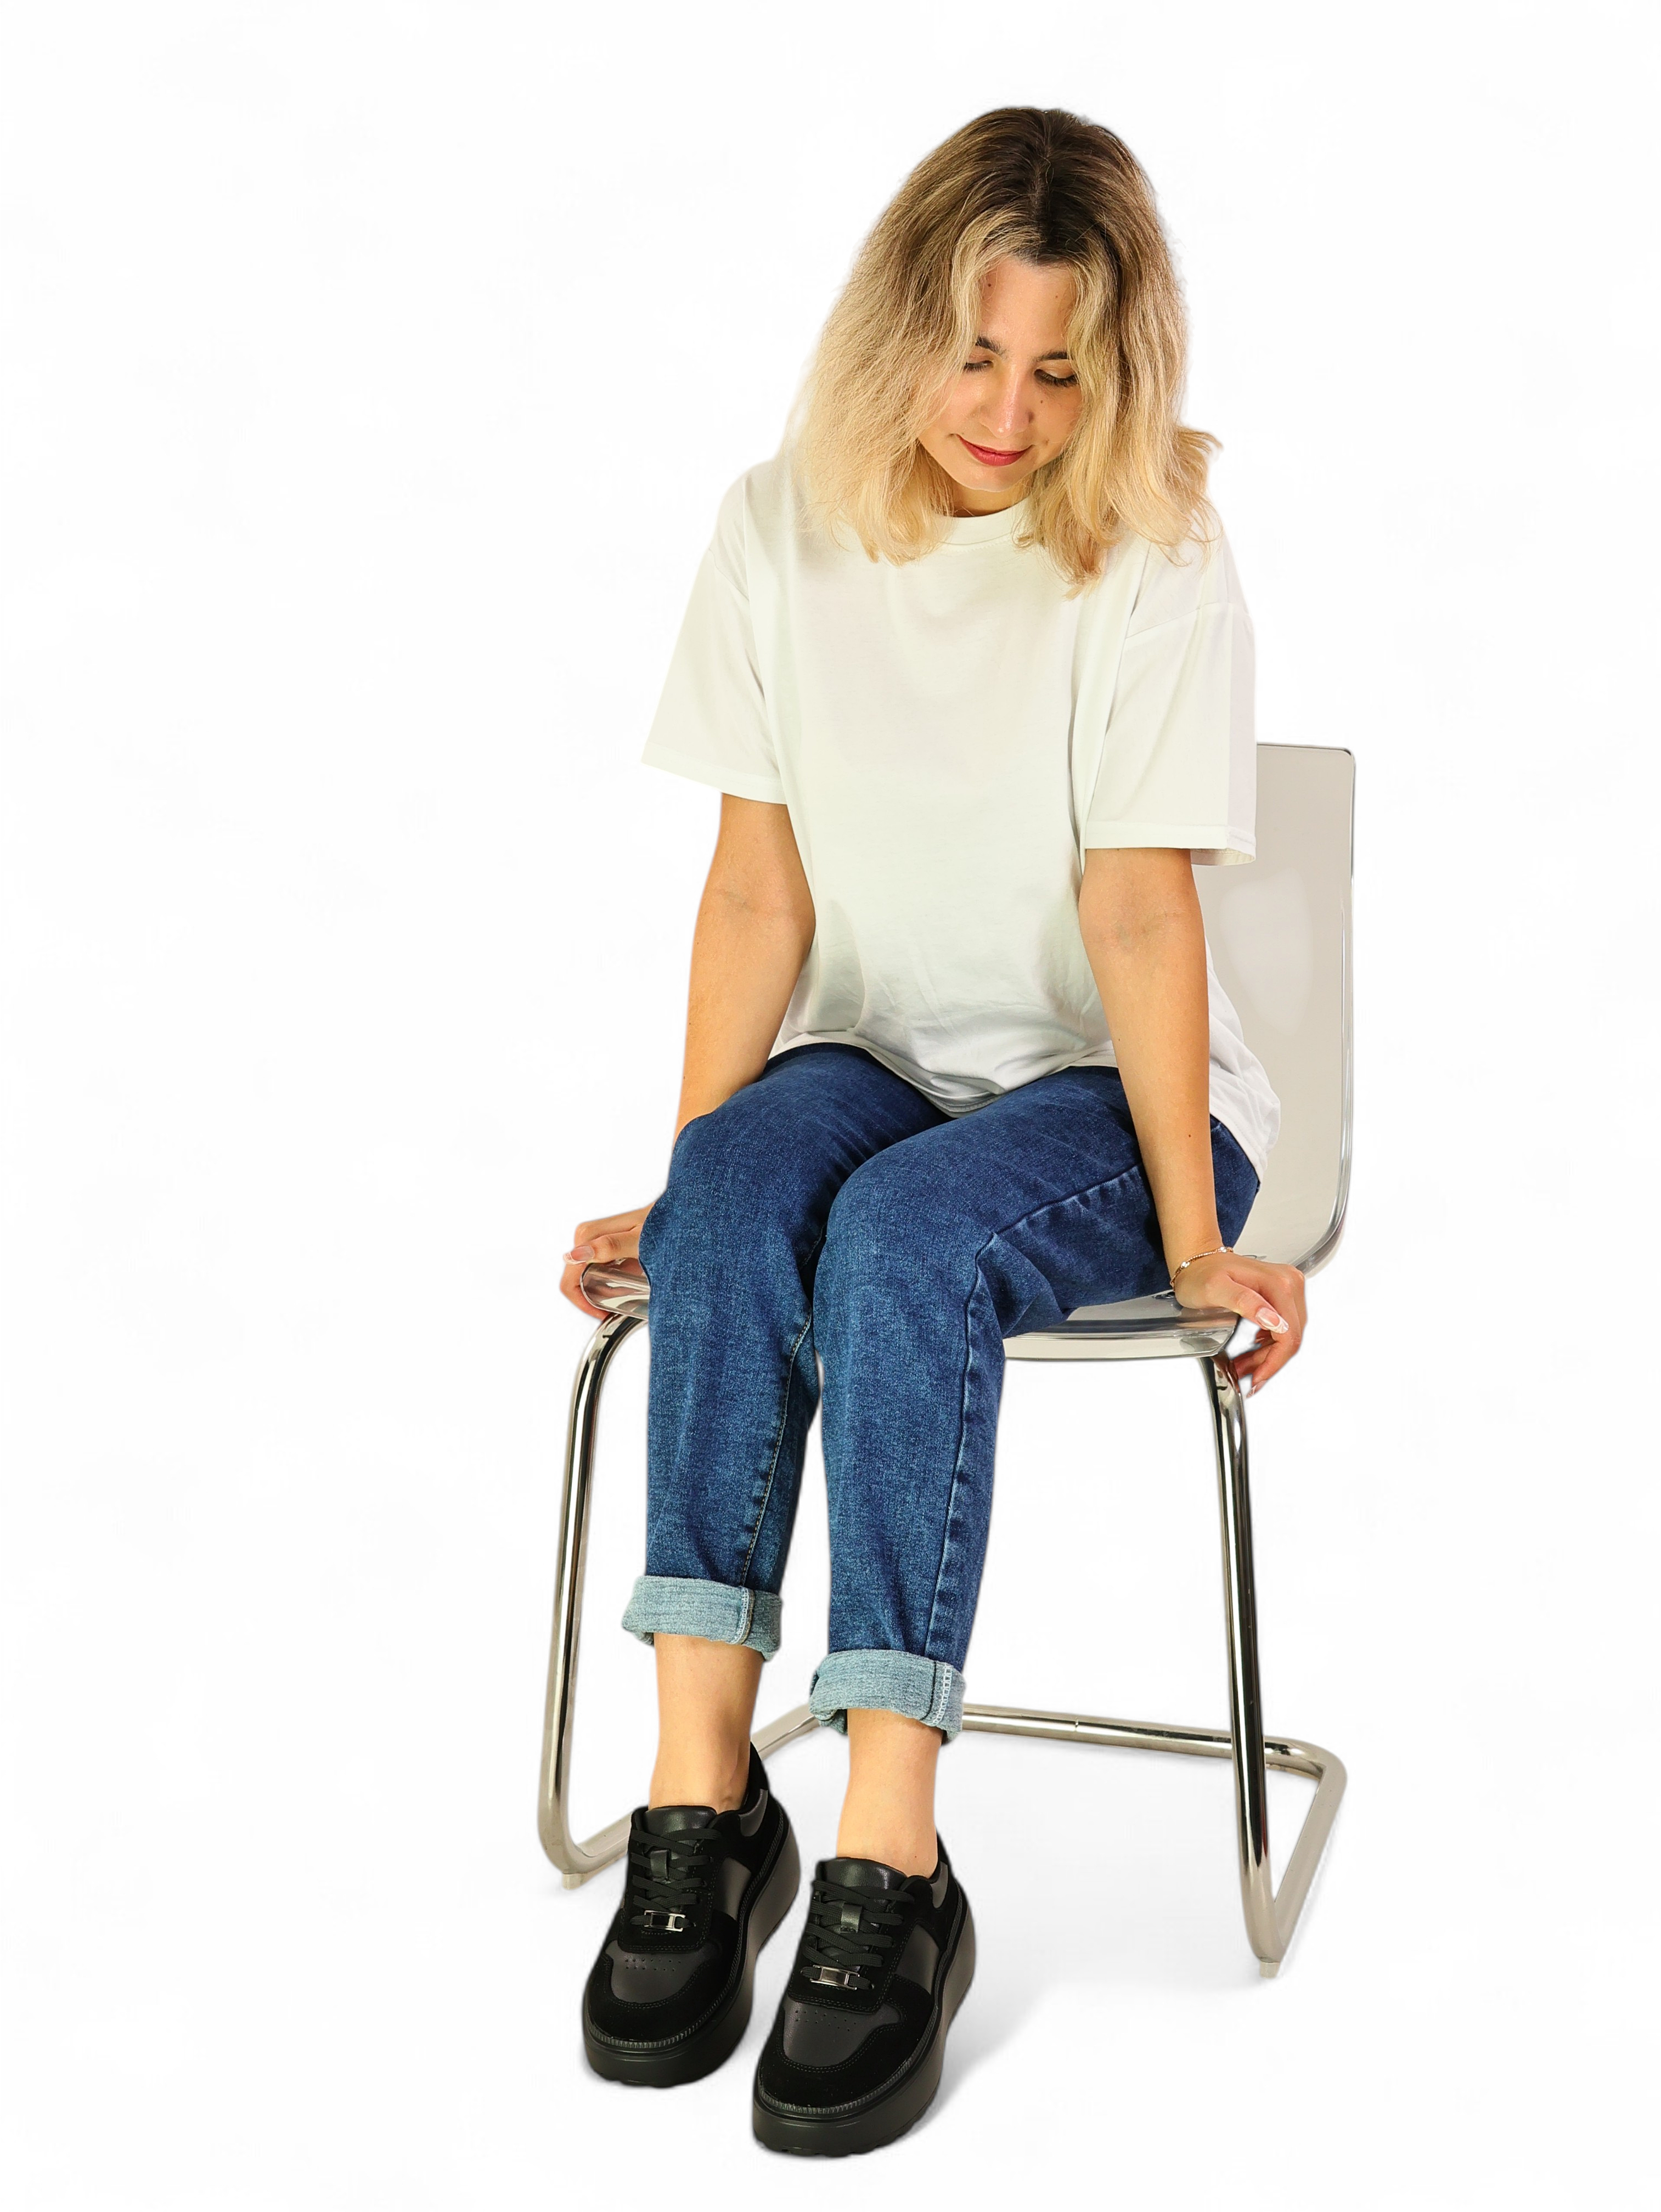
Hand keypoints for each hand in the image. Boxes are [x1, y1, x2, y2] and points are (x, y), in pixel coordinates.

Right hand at [561, 1204, 652, 1319]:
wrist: (680, 1215)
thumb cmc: (662, 1224)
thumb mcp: (639, 1240)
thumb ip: (610, 1245)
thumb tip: (575, 1255)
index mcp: (589, 1235)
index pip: (569, 1280)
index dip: (583, 1303)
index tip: (603, 1312)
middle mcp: (588, 1236)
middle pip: (575, 1279)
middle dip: (591, 1298)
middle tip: (616, 1306)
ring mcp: (596, 1240)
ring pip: (584, 1275)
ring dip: (599, 1291)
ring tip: (624, 1296)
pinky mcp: (605, 1244)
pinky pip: (596, 1268)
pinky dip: (607, 1281)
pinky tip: (627, 1283)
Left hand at [1172, 1249, 1306, 1395]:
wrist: (1197, 1261)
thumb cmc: (1201, 1274)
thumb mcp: (1215, 1289)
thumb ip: (1245, 1302)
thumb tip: (1274, 1319)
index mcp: (1278, 1283)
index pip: (1288, 1333)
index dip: (1274, 1362)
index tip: (1257, 1379)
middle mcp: (1289, 1284)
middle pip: (1290, 1336)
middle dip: (1269, 1362)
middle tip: (1247, 1377)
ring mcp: (1287, 1289)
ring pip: (1287, 1335)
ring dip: (1268, 1356)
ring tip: (1245, 1368)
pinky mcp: (1280, 1295)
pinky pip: (1282, 1328)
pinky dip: (1268, 1345)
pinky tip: (1252, 1353)